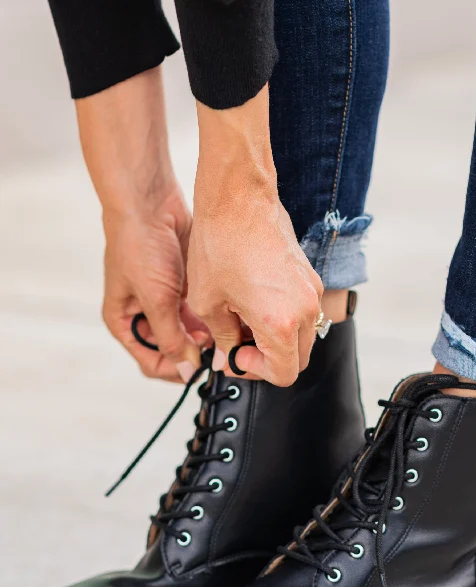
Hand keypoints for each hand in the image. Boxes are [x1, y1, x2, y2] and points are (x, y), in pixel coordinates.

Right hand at [102, 187, 209, 382]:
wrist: (150, 201)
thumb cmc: (140, 246)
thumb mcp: (156, 299)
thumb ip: (172, 338)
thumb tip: (187, 370)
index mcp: (124, 322)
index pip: (152, 362)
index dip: (177, 369)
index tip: (203, 369)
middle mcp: (143, 315)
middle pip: (173, 350)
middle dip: (195, 352)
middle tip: (219, 351)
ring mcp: (164, 301)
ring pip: (189, 332)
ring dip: (206, 335)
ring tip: (224, 332)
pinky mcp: (182, 287)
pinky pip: (199, 312)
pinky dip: (211, 317)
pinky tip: (225, 316)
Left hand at [189, 86, 322, 386]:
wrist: (237, 197)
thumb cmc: (219, 244)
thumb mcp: (208, 303)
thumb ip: (222, 339)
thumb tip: (228, 357)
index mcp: (281, 323)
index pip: (283, 375)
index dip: (255, 373)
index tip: (234, 356)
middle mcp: (306, 310)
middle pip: (296, 360)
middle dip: (266, 360)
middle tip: (237, 345)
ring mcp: (311, 291)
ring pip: (301, 337)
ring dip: (275, 340)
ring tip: (242, 322)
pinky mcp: (309, 276)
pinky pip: (302, 313)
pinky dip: (282, 319)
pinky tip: (253, 303)